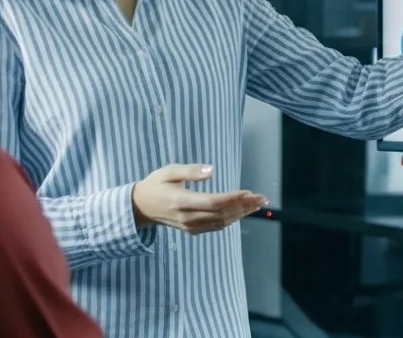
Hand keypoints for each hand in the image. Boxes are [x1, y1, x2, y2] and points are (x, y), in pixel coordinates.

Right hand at [131, 163, 266, 234]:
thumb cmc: (156, 184)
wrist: (140, 207)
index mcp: (180, 201)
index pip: (212, 202)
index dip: (233, 199)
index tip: (249, 192)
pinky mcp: (192, 230)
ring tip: (258, 204)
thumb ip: (189, 171)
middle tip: (262, 198)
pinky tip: (243, 212)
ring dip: (241, 214)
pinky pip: (216, 227)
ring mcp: (189, 226)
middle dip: (244, 206)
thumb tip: (212, 170)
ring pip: (221, 222)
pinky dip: (232, 219)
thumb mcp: (168, 171)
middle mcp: (187, 217)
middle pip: (221, 214)